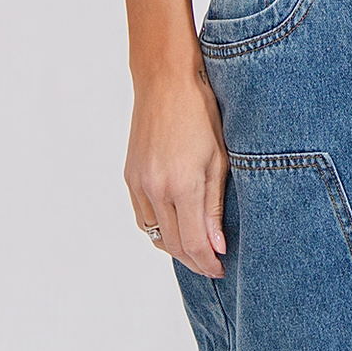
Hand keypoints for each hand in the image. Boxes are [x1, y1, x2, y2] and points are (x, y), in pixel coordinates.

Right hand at [124, 52, 228, 277]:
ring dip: (176, 248)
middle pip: (172, 245)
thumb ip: (215, 207)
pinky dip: (159, 230)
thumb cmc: (202, 112)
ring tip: (198, 248)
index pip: (193, 243)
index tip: (222, 269)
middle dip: (194, 260)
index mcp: (181, 185)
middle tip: (213, 264)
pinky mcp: (129, 176)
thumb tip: (217, 246)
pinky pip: (142, 217)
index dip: (208, 263)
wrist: (166, 81)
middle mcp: (154, 189)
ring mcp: (137, 183)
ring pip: (154, 235)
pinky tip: (176, 227)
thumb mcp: (220, 160)